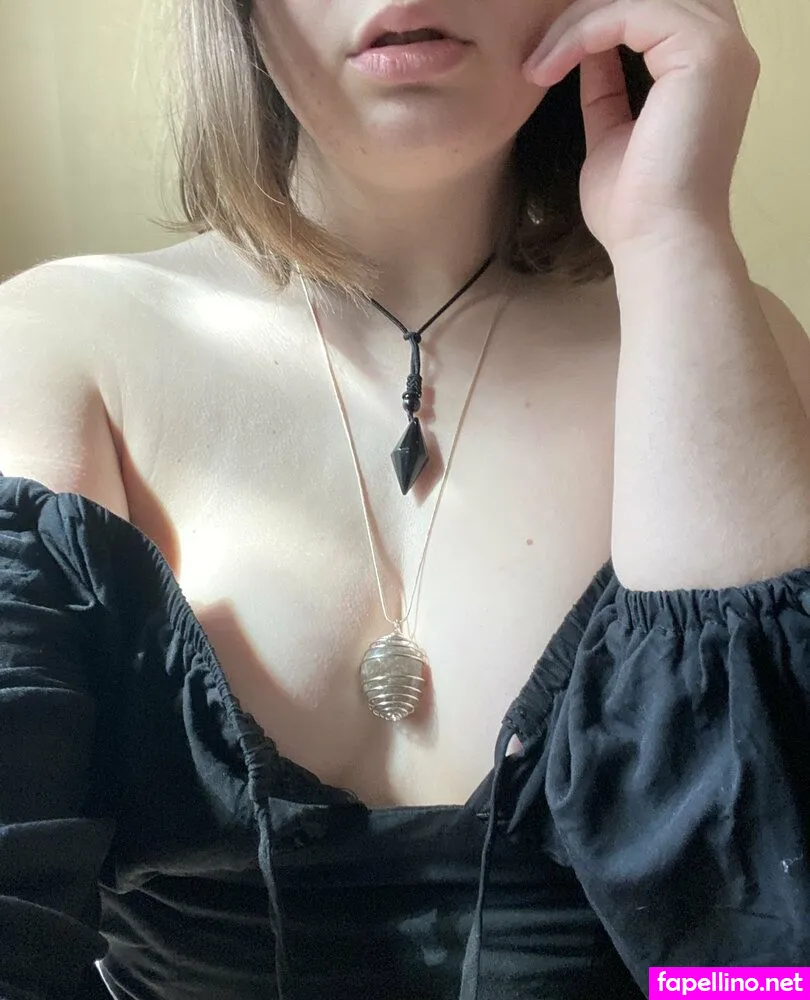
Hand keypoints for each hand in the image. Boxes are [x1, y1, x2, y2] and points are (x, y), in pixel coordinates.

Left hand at [522, 0, 759, 257]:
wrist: (657, 242)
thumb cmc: (634, 207)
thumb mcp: (612, 130)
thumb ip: (606, 84)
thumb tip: (587, 46)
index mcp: (709, 67)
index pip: (655, 8)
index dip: (600, 18)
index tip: (548, 54)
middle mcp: (725, 47)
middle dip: (587, 12)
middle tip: (540, 50)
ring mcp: (720, 46)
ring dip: (574, 23)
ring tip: (537, 65)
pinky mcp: (703, 52)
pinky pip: (627, 12)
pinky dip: (579, 35)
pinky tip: (547, 69)